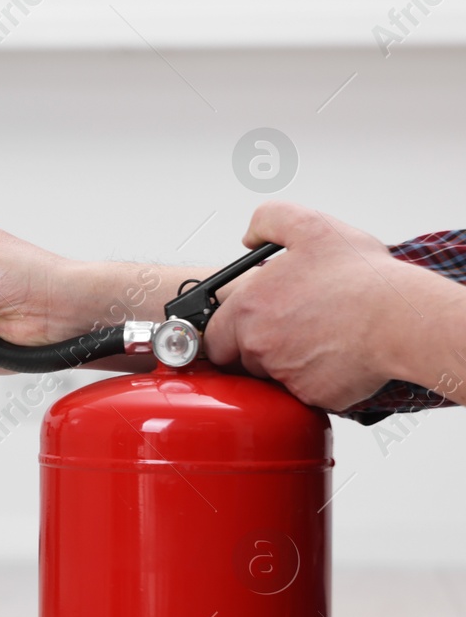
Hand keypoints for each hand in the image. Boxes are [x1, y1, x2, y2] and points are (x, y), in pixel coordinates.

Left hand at [204, 202, 403, 409]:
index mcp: (248, 309)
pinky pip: (303, 392)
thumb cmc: (361, 278)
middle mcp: (258, 346)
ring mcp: (284, 375)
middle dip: (256, 348)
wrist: (402, 319)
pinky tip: (335, 355)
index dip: (229, 330)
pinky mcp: (312, 396)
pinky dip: (315, 379)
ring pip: (271, 376)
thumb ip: (269, 221)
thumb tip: (249, 236)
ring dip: (286, 363)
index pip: (214, 335)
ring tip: (319, 337)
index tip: (245, 325)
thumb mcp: (310, 225)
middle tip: (289, 329)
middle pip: (239, 359)